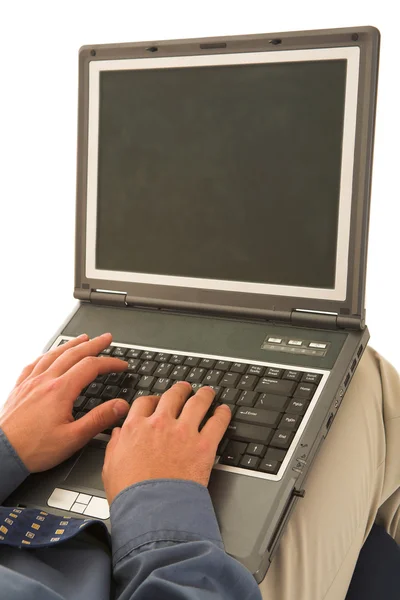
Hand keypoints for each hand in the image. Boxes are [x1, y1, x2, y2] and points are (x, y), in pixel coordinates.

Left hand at [0, 333, 129, 471]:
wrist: (1, 454)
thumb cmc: (33, 449)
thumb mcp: (73, 438)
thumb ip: (99, 419)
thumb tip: (120, 406)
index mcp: (60, 391)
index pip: (91, 367)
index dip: (110, 363)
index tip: (122, 365)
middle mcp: (45, 381)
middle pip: (74, 354)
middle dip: (94, 344)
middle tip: (106, 338)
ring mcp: (31, 383)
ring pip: (54, 355)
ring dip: (71, 344)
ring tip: (83, 339)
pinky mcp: (19, 389)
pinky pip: (34, 364)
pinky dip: (46, 355)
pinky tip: (49, 355)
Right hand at [102, 381, 231, 503]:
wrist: (152, 510)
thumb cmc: (130, 495)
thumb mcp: (110, 467)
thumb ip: (114, 446)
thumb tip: (118, 434)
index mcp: (136, 428)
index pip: (145, 402)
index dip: (153, 399)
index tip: (158, 401)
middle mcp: (160, 424)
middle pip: (173, 396)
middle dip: (180, 390)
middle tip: (185, 389)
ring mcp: (183, 432)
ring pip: (197, 402)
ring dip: (204, 395)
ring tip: (208, 393)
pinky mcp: (203, 444)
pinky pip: (217, 422)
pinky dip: (222, 414)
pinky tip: (224, 411)